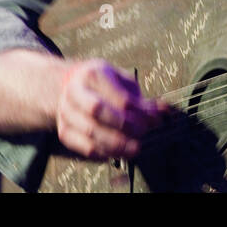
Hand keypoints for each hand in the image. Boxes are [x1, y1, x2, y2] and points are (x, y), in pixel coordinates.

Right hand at [54, 59, 170, 160]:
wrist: (67, 85)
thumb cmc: (103, 82)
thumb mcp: (121, 79)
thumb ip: (139, 97)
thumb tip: (162, 112)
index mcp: (93, 74)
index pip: (118, 96)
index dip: (139, 112)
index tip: (155, 120)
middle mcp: (75, 92)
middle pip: (98, 111)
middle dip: (124, 126)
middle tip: (143, 133)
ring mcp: (66, 113)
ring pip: (90, 132)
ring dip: (116, 144)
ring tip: (135, 149)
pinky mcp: (64, 132)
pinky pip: (84, 147)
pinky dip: (104, 153)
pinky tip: (119, 153)